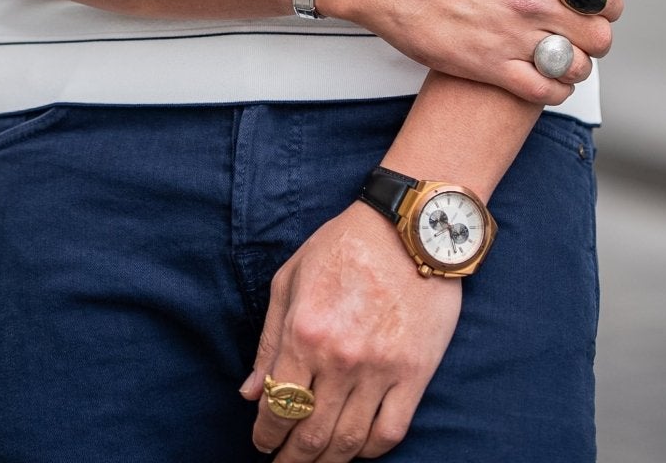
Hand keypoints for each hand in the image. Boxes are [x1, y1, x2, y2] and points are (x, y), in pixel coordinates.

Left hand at [242, 203, 460, 457]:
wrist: (409, 226)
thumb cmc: (344, 245)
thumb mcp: (291, 278)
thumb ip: (268, 340)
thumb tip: (251, 393)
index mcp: (304, 332)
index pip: (278, 406)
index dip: (266, 435)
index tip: (262, 444)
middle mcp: (340, 358)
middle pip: (311, 433)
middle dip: (292, 459)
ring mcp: (380, 369)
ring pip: (348, 441)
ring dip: (327, 462)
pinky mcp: (415, 373)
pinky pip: (390, 432)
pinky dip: (370, 451)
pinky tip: (357, 449)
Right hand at [315, 0, 621, 102]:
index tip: (597, 0)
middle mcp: (531, 1)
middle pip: (599, 35)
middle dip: (596, 33)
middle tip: (580, 29)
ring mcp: (511, 37)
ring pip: (576, 67)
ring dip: (576, 62)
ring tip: (561, 53)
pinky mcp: (487, 66)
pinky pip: (543, 92)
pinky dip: (554, 89)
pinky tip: (543, 75)